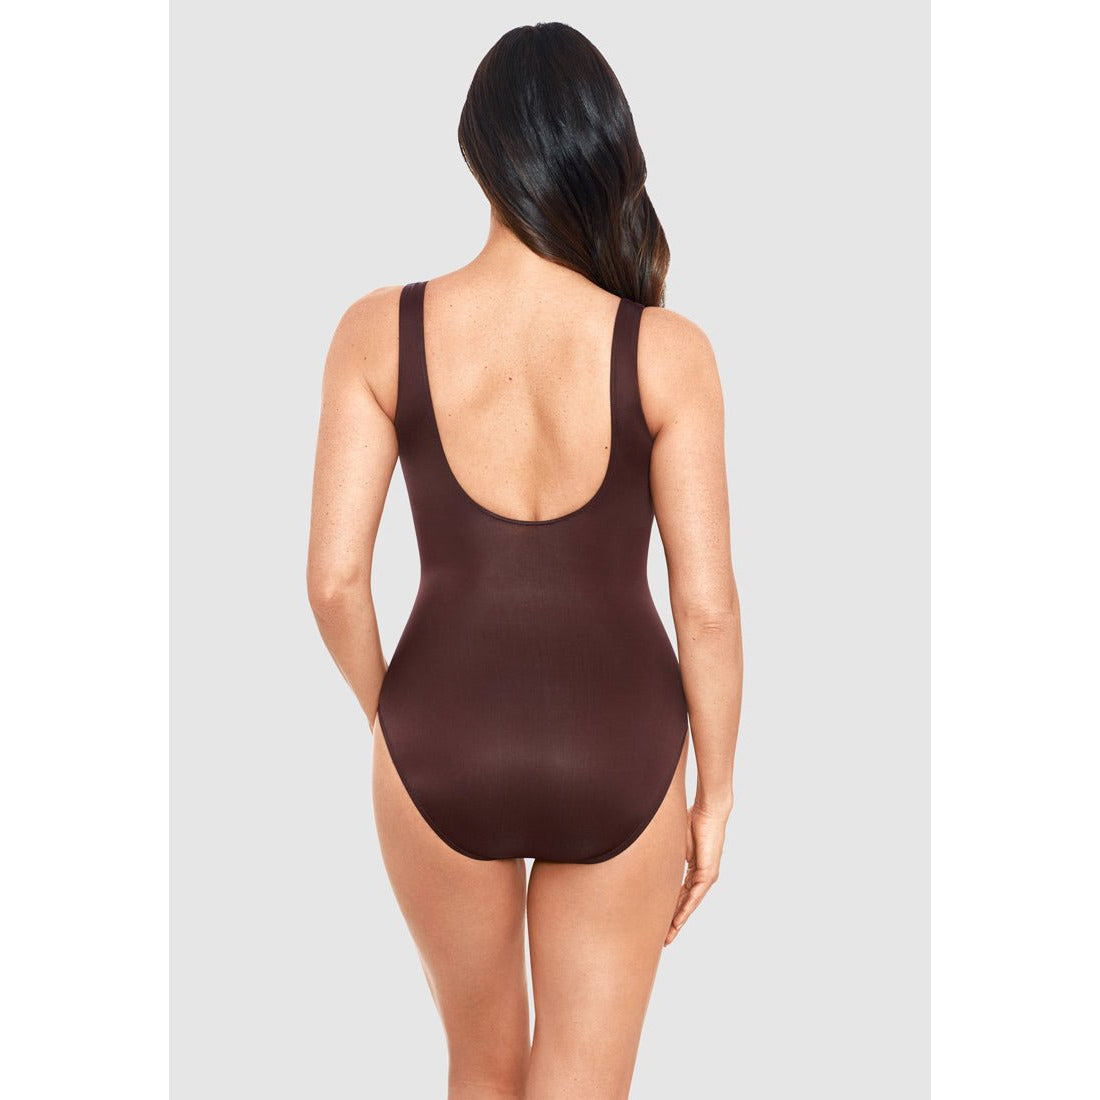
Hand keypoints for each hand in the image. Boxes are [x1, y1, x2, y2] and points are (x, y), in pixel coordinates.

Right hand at [665, 801, 728, 945]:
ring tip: (669, 936)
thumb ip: (664, 853)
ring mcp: (706, 876)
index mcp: (692, 869)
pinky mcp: (708, 873)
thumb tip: (646, 856)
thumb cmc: (691, 819)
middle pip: (685, 904)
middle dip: (673, 922)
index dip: (669, 909)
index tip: (659, 922)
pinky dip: (686, 909)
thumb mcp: (673, 842)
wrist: (709, 810)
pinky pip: (695, 895)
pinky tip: (678, 921)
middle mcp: (701, 877)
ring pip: (690, 904)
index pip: (679, 894)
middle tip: (664, 939)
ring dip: (679, 921)